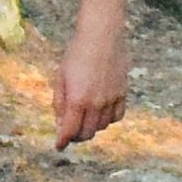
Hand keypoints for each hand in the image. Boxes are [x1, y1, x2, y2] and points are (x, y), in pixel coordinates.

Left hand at [52, 12, 130, 149]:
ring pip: (102, 127)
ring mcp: (112, 99)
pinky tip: (101, 112)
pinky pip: (117, 116)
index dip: (62, 141)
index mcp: (78, 99)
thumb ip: (60, 102)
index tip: (58, 146)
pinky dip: (108, 119)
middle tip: (70, 132)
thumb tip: (60, 124)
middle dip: (76, 136)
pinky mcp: (123, 93)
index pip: (70, 131)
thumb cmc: (77, 53)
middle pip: (87, 133)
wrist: (102, 35)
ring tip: (84, 119)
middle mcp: (96, 103)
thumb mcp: (61, 77)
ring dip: (92, 127)